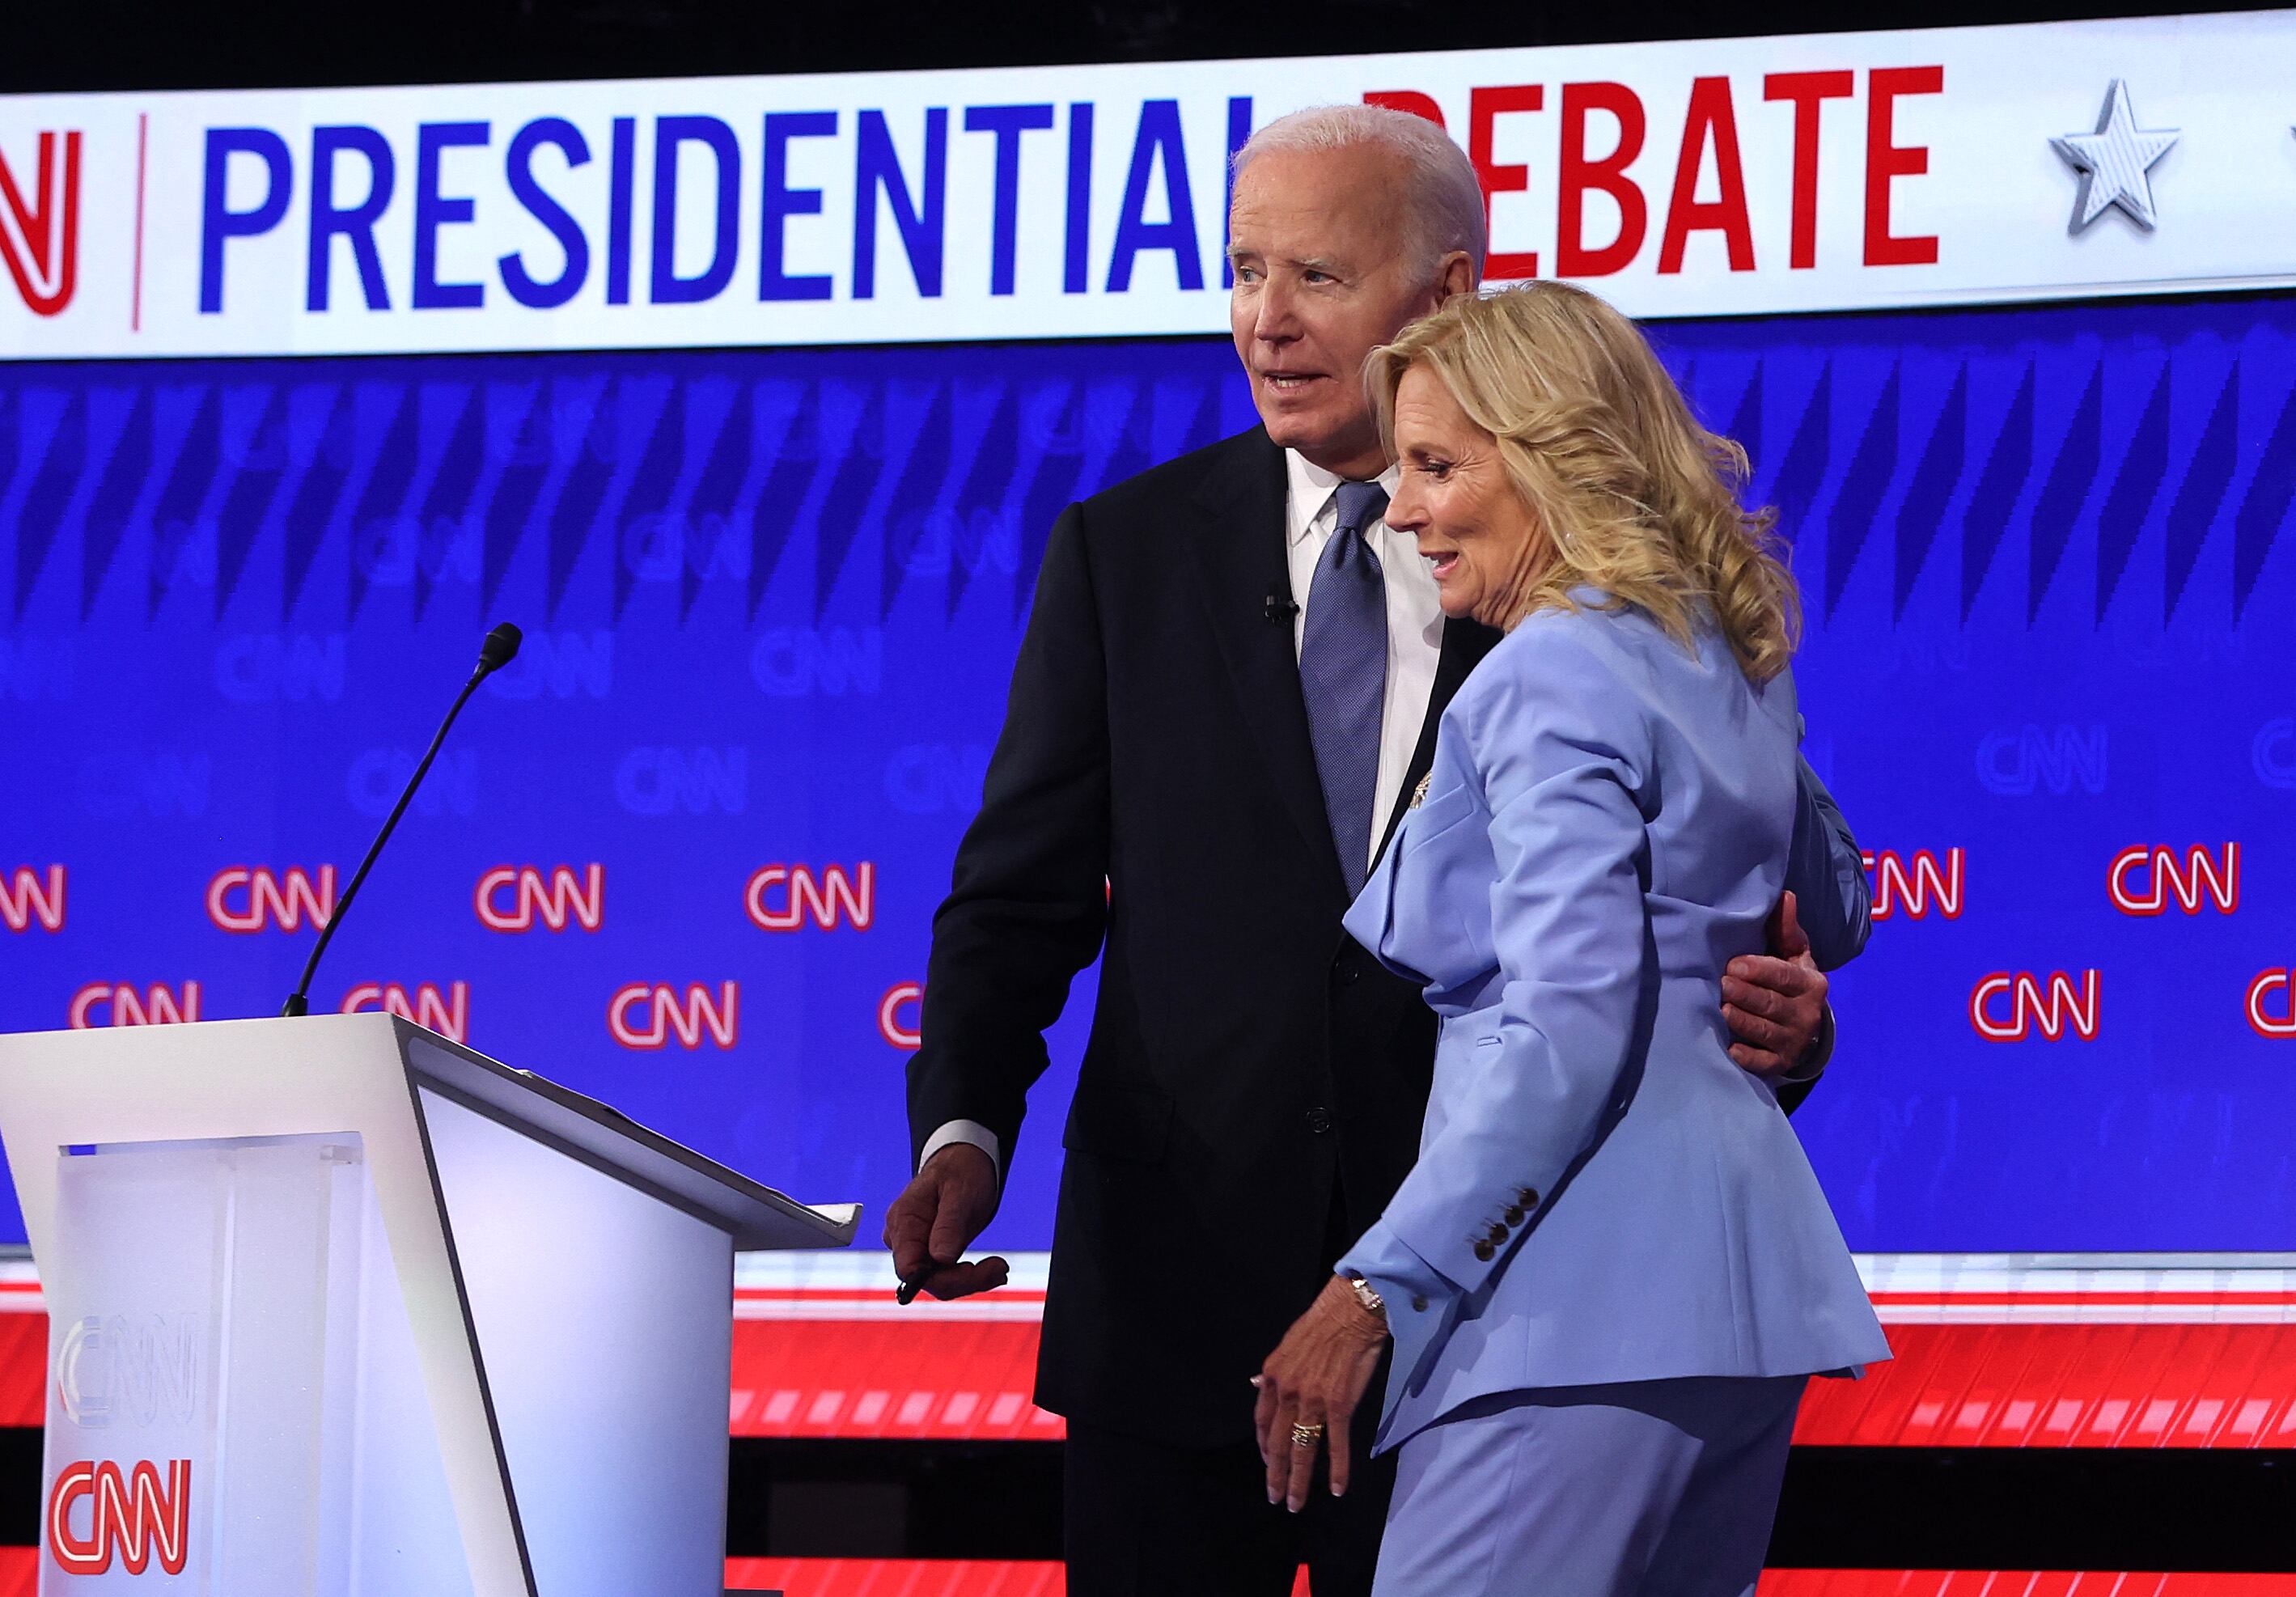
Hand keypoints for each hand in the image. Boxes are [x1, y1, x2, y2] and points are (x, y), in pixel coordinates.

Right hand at [881, 1143, 1008, 1299]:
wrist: (964, 1162)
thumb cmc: (961, 1170)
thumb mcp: (960, 1192)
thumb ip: (948, 1225)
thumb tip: (940, 1259)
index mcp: (904, 1221)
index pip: (909, 1268)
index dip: (938, 1279)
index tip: (973, 1271)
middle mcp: (904, 1239)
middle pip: (927, 1280)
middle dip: (965, 1280)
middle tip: (1001, 1268)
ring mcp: (917, 1247)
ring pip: (939, 1281)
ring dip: (972, 1280)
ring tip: (1000, 1267)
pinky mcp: (931, 1252)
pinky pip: (947, 1275)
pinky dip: (970, 1276)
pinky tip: (991, 1268)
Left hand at [1253, 1276, 1388, 1511]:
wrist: (1350, 1311)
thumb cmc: (1321, 1323)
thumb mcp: (1286, 1345)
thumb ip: (1272, 1371)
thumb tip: (1255, 1383)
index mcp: (1272, 1376)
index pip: (1261, 1422)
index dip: (1263, 1447)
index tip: (1267, 1463)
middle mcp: (1287, 1392)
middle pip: (1277, 1444)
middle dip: (1275, 1475)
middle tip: (1275, 1498)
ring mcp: (1312, 1401)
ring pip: (1302, 1451)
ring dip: (1298, 1481)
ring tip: (1295, 1503)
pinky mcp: (1339, 1406)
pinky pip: (1335, 1445)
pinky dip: (1336, 1470)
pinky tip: (1336, 1489)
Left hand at [1722, 890, 1826, 1077]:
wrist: (1804, 1024)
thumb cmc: (1790, 978)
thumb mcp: (1793, 953)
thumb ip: (1785, 928)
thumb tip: (1784, 895)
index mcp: (1811, 983)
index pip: (1784, 976)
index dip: (1760, 970)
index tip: (1734, 965)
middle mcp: (1806, 1013)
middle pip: (1772, 1004)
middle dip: (1746, 994)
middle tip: (1722, 984)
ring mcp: (1794, 1040)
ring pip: (1765, 1031)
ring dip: (1742, 1021)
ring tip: (1721, 1009)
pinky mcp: (1780, 1062)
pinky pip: (1763, 1062)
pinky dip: (1747, 1056)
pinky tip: (1731, 1048)